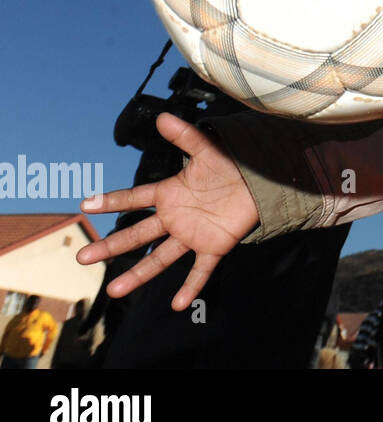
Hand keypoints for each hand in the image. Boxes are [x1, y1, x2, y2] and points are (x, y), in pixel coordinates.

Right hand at [77, 113, 257, 310]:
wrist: (261, 181)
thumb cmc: (231, 165)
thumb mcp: (206, 150)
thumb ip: (185, 136)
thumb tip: (162, 117)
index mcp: (170, 194)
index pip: (134, 199)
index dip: (111, 201)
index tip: (85, 205)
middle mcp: (176, 218)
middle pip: (137, 235)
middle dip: (111, 246)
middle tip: (82, 257)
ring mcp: (192, 234)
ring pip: (160, 258)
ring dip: (138, 274)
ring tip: (114, 290)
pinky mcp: (214, 245)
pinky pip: (201, 270)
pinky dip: (191, 286)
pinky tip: (178, 304)